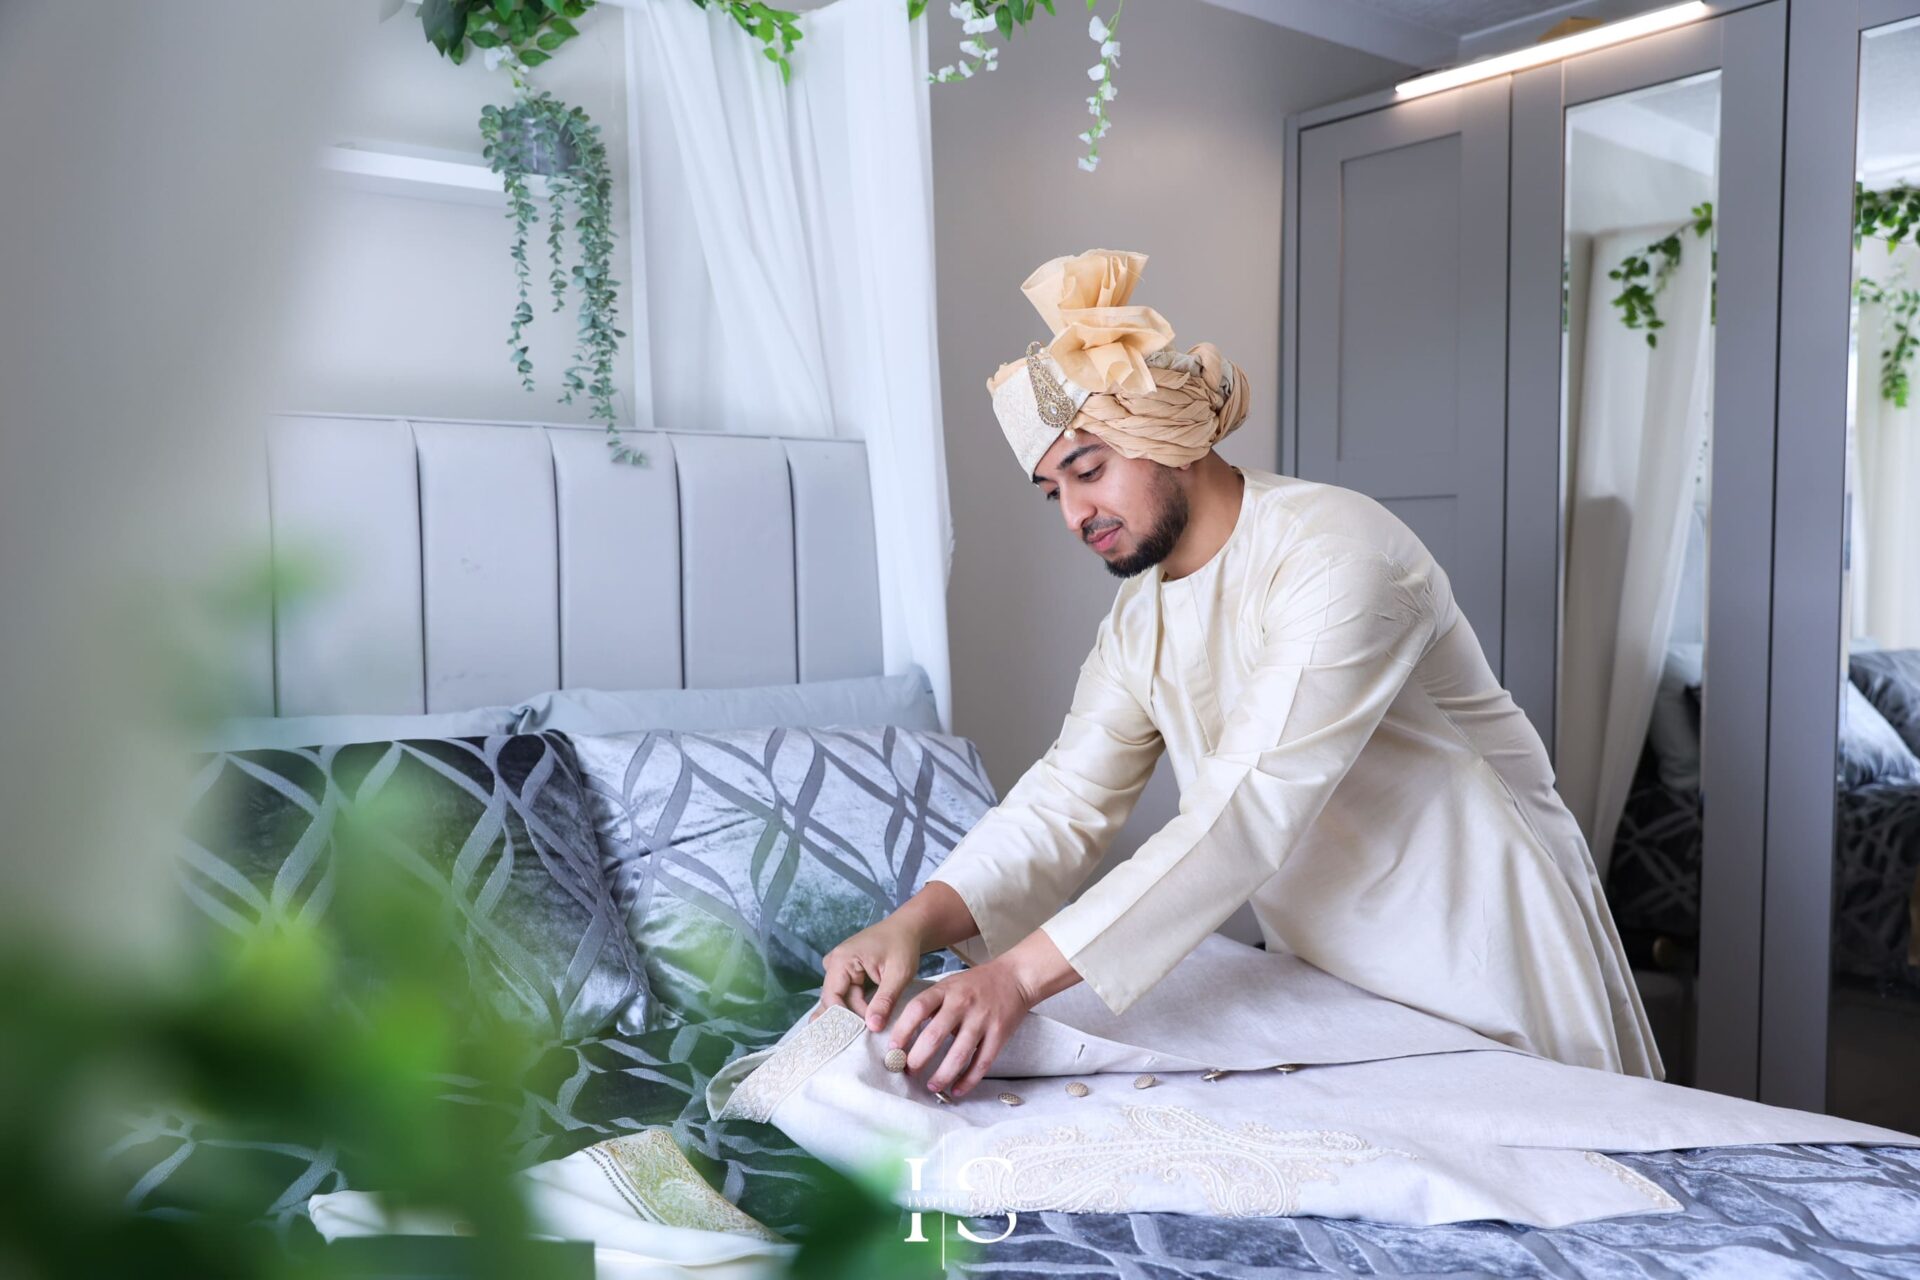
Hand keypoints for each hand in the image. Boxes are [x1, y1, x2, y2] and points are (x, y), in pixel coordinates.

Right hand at [814, 917, 925, 1032]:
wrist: (908, 928)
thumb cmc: (903, 945)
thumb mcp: (899, 974)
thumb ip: (885, 1000)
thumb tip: (873, 1027)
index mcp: (842, 959)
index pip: (832, 997)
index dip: (843, 1017)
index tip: (859, 1034)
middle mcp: (834, 962)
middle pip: (834, 999)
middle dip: (848, 1018)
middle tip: (861, 1039)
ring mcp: (838, 967)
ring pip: (841, 999)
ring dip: (853, 1014)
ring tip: (863, 1033)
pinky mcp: (846, 972)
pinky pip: (846, 994)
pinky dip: (855, 1007)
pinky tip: (862, 1021)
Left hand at [887, 958, 1037, 1098]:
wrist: (1016, 977)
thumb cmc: (976, 984)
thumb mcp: (949, 985)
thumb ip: (931, 1005)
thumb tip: (905, 1036)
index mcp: (946, 990)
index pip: (917, 1009)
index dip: (902, 1031)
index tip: (892, 1050)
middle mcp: (962, 1003)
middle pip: (934, 1035)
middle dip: (918, 1059)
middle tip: (909, 1072)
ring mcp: (982, 1019)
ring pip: (959, 1054)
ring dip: (942, 1075)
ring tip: (931, 1086)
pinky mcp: (999, 1034)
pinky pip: (982, 1062)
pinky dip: (968, 1080)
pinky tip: (956, 1090)